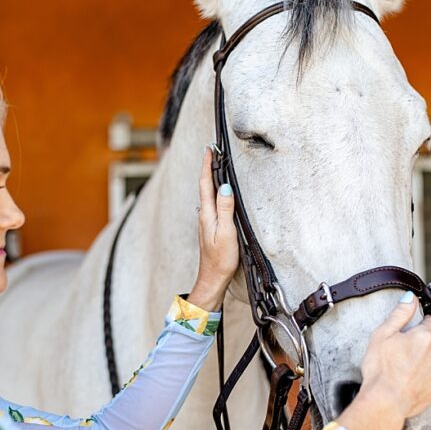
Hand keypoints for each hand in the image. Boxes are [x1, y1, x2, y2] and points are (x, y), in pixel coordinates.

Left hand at [188, 148, 238, 311]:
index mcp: (207, 214)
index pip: (205, 184)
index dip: (207, 165)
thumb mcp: (226, 232)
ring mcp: (206, 222)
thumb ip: (225, 208)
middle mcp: (204, 215)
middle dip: (208, 167)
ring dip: (210, 179)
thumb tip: (224, 186)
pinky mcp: (210, 228)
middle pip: (205, 186)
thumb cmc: (221, 259)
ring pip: (207, 194)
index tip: (210, 149)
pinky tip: (218, 193)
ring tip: (215, 166)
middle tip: (213, 151)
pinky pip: (211, 203)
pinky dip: (213, 192)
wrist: (213, 280)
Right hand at [346, 298, 430, 429]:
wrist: (384, 403)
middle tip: (401, 353)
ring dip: (424, 362)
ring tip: (404, 370)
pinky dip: (425, 380)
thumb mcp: (383, 334)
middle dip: (420, 345)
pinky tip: (410, 383)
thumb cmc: (380, 369)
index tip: (414, 329)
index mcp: (424, 337)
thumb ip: (400, 314)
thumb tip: (411, 297)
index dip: (422, 324)